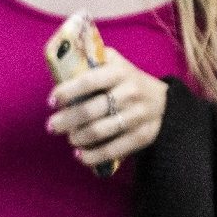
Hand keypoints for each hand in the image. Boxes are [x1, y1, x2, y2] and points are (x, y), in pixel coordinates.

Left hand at [49, 53, 166, 172]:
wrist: (164, 102)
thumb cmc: (128, 82)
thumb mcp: (114, 63)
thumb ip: (91, 60)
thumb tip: (62, 61)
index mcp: (120, 72)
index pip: (88, 81)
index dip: (66, 92)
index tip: (52, 101)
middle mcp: (130, 92)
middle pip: (90, 111)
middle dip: (65, 120)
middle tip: (52, 126)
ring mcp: (137, 116)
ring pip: (98, 132)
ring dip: (77, 138)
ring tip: (70, 138)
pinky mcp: (141, 137)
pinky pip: (112, 150)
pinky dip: (91, 156)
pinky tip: (80, 155)